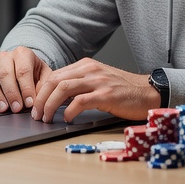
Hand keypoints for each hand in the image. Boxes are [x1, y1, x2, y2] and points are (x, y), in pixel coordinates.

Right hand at [0, 47, 48, 113]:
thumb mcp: (45, 75)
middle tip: (17, 108)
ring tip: (4, 108)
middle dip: (11, 93)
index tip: (29, 103)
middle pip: (5, 74)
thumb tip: (38, 99)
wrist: (23, 67)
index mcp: (23, 53)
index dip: (26, 88)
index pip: (23, 70)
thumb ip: (44, 85)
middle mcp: (5, 57)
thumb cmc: (35, 72)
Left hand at [30, 57, 158, 122]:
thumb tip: (56, 97)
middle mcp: (91, 70)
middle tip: (37, 114)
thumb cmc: (123, 90)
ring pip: (63, 89)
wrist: (148, 93)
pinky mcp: (107, 95)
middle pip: (55, 80)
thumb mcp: (99, 80)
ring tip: (46, 118)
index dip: (41, 91)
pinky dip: (68, 112)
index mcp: (87, 65)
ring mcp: (99, 81)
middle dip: (41, 99)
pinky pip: (79, 102)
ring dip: (50, 105)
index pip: (55, 75)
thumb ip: (80, 83)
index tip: (36, 104)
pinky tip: (67, 118)